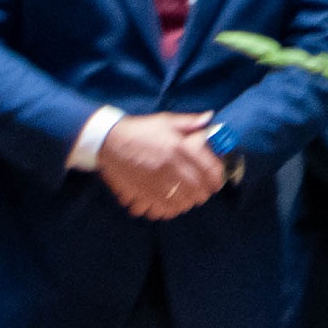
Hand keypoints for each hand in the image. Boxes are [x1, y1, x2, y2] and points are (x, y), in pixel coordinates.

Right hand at [101, 116, 226, 217]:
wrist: (109, 142)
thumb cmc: (140, 130)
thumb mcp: (166, 120)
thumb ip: (190, 122)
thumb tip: (209, 118)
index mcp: (180, 148)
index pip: (209, 169)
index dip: (217, 178)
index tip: (217, 181)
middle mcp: (171, 166)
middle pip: (199, 189)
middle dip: (204, 192)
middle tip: (204, 191)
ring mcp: (157, 182)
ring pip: (183, 202)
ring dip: (189, 202)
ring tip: (189, 199)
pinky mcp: (144, 193)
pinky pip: (164, 209)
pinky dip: (172, 210)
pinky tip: (173, 205)